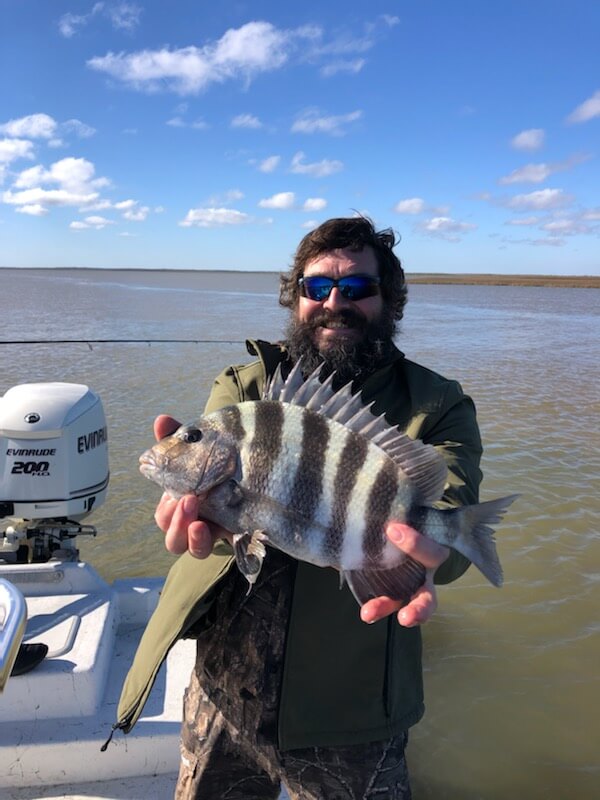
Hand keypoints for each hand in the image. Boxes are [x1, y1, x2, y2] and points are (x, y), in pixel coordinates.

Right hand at [153, 415, 231, 557]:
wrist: (260, 466)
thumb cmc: (221, 459)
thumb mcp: (202, 448)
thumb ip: (180, 436)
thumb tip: (161, 420)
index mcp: (182, 505)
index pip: (164, 515)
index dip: (166, 511)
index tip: (173, 497)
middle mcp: (197, 523)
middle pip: (175, 540)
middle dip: (177, 525)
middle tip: (187, 502)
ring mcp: (219, 532)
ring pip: (198, 549)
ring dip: (195, 540)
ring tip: (200, 524)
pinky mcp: (242, 534)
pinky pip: (232, 547)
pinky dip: (231, 539)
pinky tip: (232, 528)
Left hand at [360, 522, 449, 627]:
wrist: (402, 527)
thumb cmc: (412, 520)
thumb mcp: (415, 516)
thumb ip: (407, 515)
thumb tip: (384, 499)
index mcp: (435, 554)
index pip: (432, 553)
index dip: (416, 543)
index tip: (392, 529)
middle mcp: (424, 576)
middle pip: (427, 598)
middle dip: (418, 609)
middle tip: (405, 618)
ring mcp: (407, 587)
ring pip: (403, 604)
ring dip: (385, 609)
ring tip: (368, 615)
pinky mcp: (390, 590)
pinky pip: (384, 601)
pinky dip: (374, 606)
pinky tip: (364, 610)